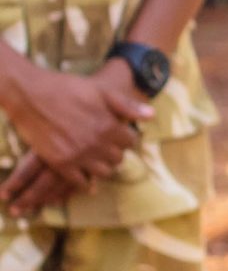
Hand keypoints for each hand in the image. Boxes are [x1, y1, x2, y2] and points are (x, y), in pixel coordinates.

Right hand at [0, 61, 151, 214]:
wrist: (32, 95)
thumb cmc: (68, 89)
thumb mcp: (102, 91)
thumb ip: (127, 106)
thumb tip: (152, 115)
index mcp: (110, 126)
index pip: (131, 142)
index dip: (125, 138)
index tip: (119, 136)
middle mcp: (97, 144)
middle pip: (118, 158)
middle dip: (114, 152)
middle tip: (106, 147)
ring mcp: (78, 155)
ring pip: (103, 172)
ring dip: (101, 166)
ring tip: (95, 158)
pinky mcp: (60, 163)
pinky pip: (79, 181)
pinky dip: (83, 179)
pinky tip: (82, 171)